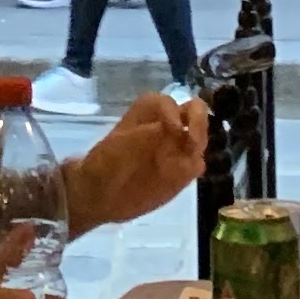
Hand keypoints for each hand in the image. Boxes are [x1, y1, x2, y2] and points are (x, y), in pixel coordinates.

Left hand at [61, 92, 208, 225]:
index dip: (172, 113)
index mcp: (148, 113)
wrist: (100, 195)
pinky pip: (196, 164)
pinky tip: (183, 177)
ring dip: (199, 145)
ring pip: (199, 137)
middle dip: (199, 122)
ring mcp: (175, 149)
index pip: (169, 103)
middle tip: (193, 144)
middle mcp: (166, 126)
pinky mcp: (180, 172)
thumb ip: (146, 137)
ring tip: (187, 162)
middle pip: (194, 111)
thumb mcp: (120, 147)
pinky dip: (194, 166)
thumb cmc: (105, 164)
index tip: (172, 131)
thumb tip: (175, 130)